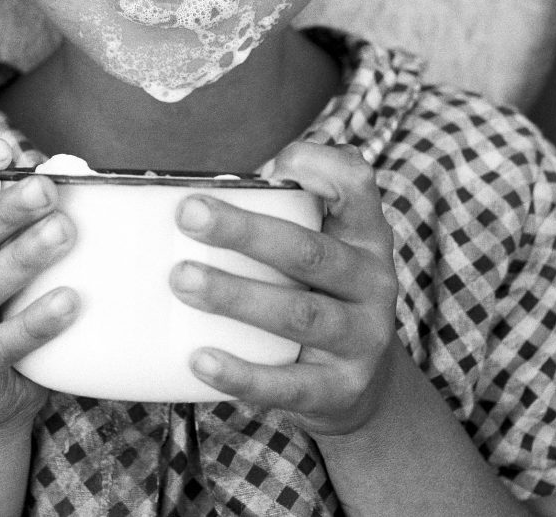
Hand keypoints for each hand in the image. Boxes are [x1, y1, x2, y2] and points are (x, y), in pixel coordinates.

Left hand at [169, 141, 397, 435]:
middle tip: (188, 215)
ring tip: (183, 281)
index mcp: (364, 234)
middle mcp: (372, 281)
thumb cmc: (315, 290)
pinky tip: (200, 358)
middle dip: (245, 232)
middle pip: (310, 251)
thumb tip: (186, 193)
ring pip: (299, 314)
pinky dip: (242, 374)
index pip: (356, 185)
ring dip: (236, 295)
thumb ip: (273, 213)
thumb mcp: (317, 243)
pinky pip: (289, 384)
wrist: (361, 381)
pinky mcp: (341, 389)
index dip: (320, 168)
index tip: (271, 166)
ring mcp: (362, 338)